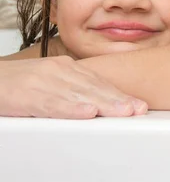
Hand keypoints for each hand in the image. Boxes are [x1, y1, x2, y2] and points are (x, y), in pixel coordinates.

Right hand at [0, 56, 147, 118]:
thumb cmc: (19, 84)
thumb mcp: (50, 81)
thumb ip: (72, 89)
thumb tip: (98, 103)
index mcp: (65, 68)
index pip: (98, 83)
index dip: (119, 94)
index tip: (138, 105)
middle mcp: (58, 72)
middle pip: (94, 88)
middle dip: (118, 100)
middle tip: (137, 109)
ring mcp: (43, 82)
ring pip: (79, 95)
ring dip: (103, 104)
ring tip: (122, 112)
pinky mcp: (27, 96)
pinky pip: (52, 104)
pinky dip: (71, 108)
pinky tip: (87, 113)